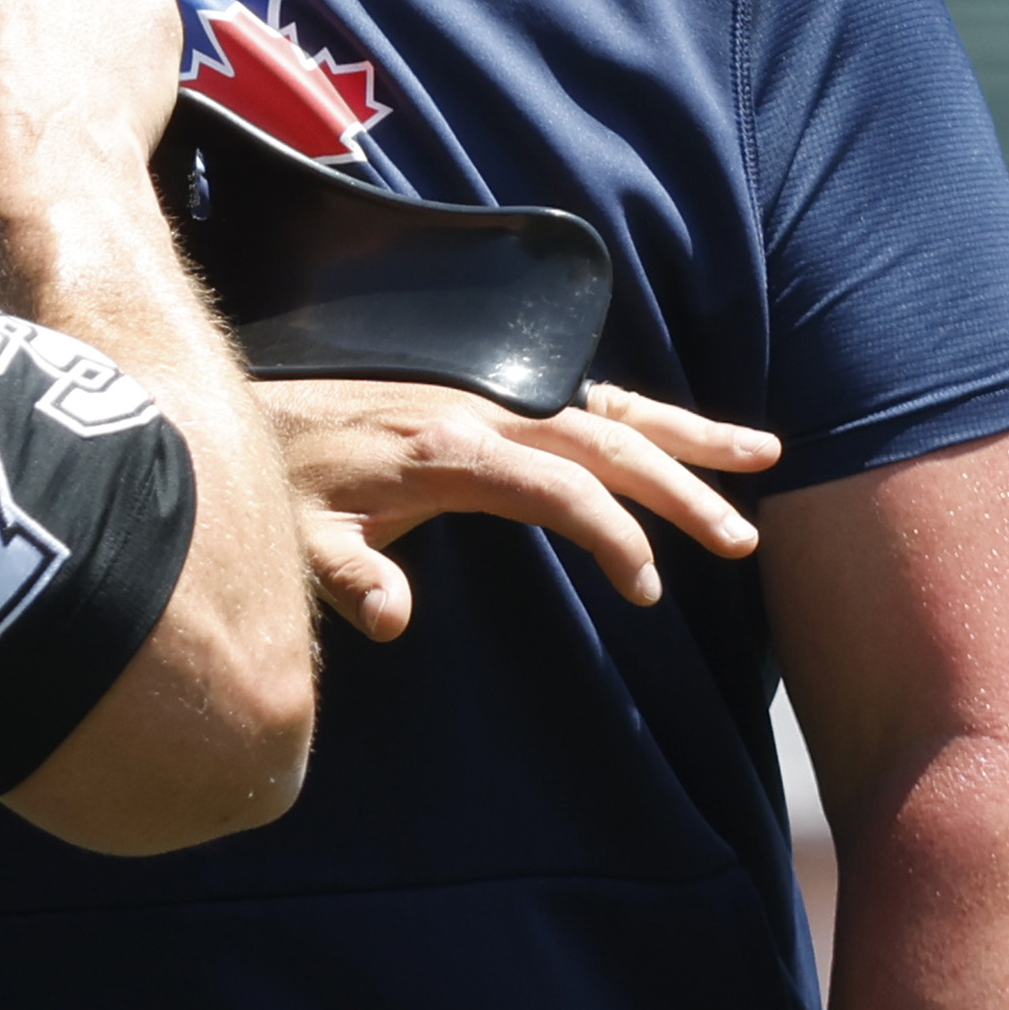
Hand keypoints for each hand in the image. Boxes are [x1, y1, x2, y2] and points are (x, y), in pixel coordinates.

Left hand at [266, 376, 773, 637]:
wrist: (245, 406)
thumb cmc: (277, 479)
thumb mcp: (299, 539)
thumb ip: (348, 579)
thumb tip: (394, 620)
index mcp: (450, 450)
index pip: (564, 489)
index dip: (615, 538)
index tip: (648, 590)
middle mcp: (481, 408)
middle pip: (606, 441)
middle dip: (681, 486)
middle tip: (743, 537)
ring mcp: (486, 393)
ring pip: (606, 407)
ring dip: (682, 435)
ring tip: (763, 454)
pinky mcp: (480, 390)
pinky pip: (577, 395)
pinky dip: (635, 413)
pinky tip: (668, 435)